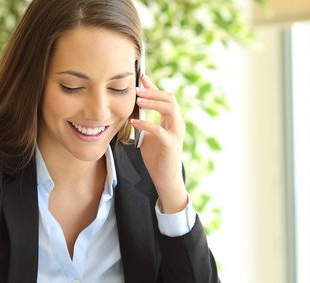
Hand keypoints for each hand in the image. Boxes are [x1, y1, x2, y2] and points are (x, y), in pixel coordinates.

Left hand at [131, 75, 188, 212]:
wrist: (164, 178)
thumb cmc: (156, 157)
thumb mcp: (147, 134)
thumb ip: (144, 120)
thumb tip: (132, 106)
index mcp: (172, 120)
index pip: (165, 98)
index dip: (154, 87)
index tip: (142, 78)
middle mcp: (177, 124)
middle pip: (170, 99)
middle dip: (153, 92)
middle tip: (137, 90)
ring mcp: (176, 134)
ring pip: (170, 109)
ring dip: (153, 103)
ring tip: (138, 101)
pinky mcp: (171, 145)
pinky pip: (160, 130)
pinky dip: (147, 124)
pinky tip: (135, 123)